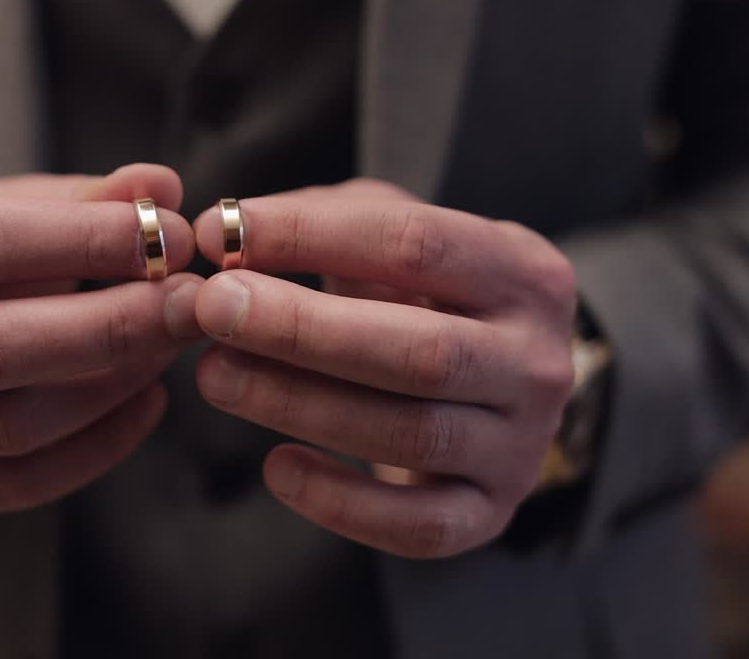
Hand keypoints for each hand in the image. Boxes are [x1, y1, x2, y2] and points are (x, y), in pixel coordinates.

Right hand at [0, 164, 202, 511]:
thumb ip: (80, 199)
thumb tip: (160, 189)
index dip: (83, 241)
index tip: (169, 235)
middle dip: (111, 326)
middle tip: (191, 304)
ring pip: (12, 425)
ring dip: (112, 386)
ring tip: (169, 344)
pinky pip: (21, 482)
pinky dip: (100, 446)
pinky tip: (147, 399)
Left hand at [192, 179, 576, 557]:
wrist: (501, 386)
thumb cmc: (429, 297)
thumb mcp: (398, 238)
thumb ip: (322, 221)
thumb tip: (223, 234)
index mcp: (524, 274)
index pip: (417, 243)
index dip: (310, 236)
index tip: (222, 233)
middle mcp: (536, 364)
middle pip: (420, 351)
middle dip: (301, 329)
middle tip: (211, 309)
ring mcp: (520, 447)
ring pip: (410, 436)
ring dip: (299, 405)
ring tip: (215, 374)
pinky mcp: (489, 514)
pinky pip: (417, 527)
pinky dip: (339, 504)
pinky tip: (275, 468)